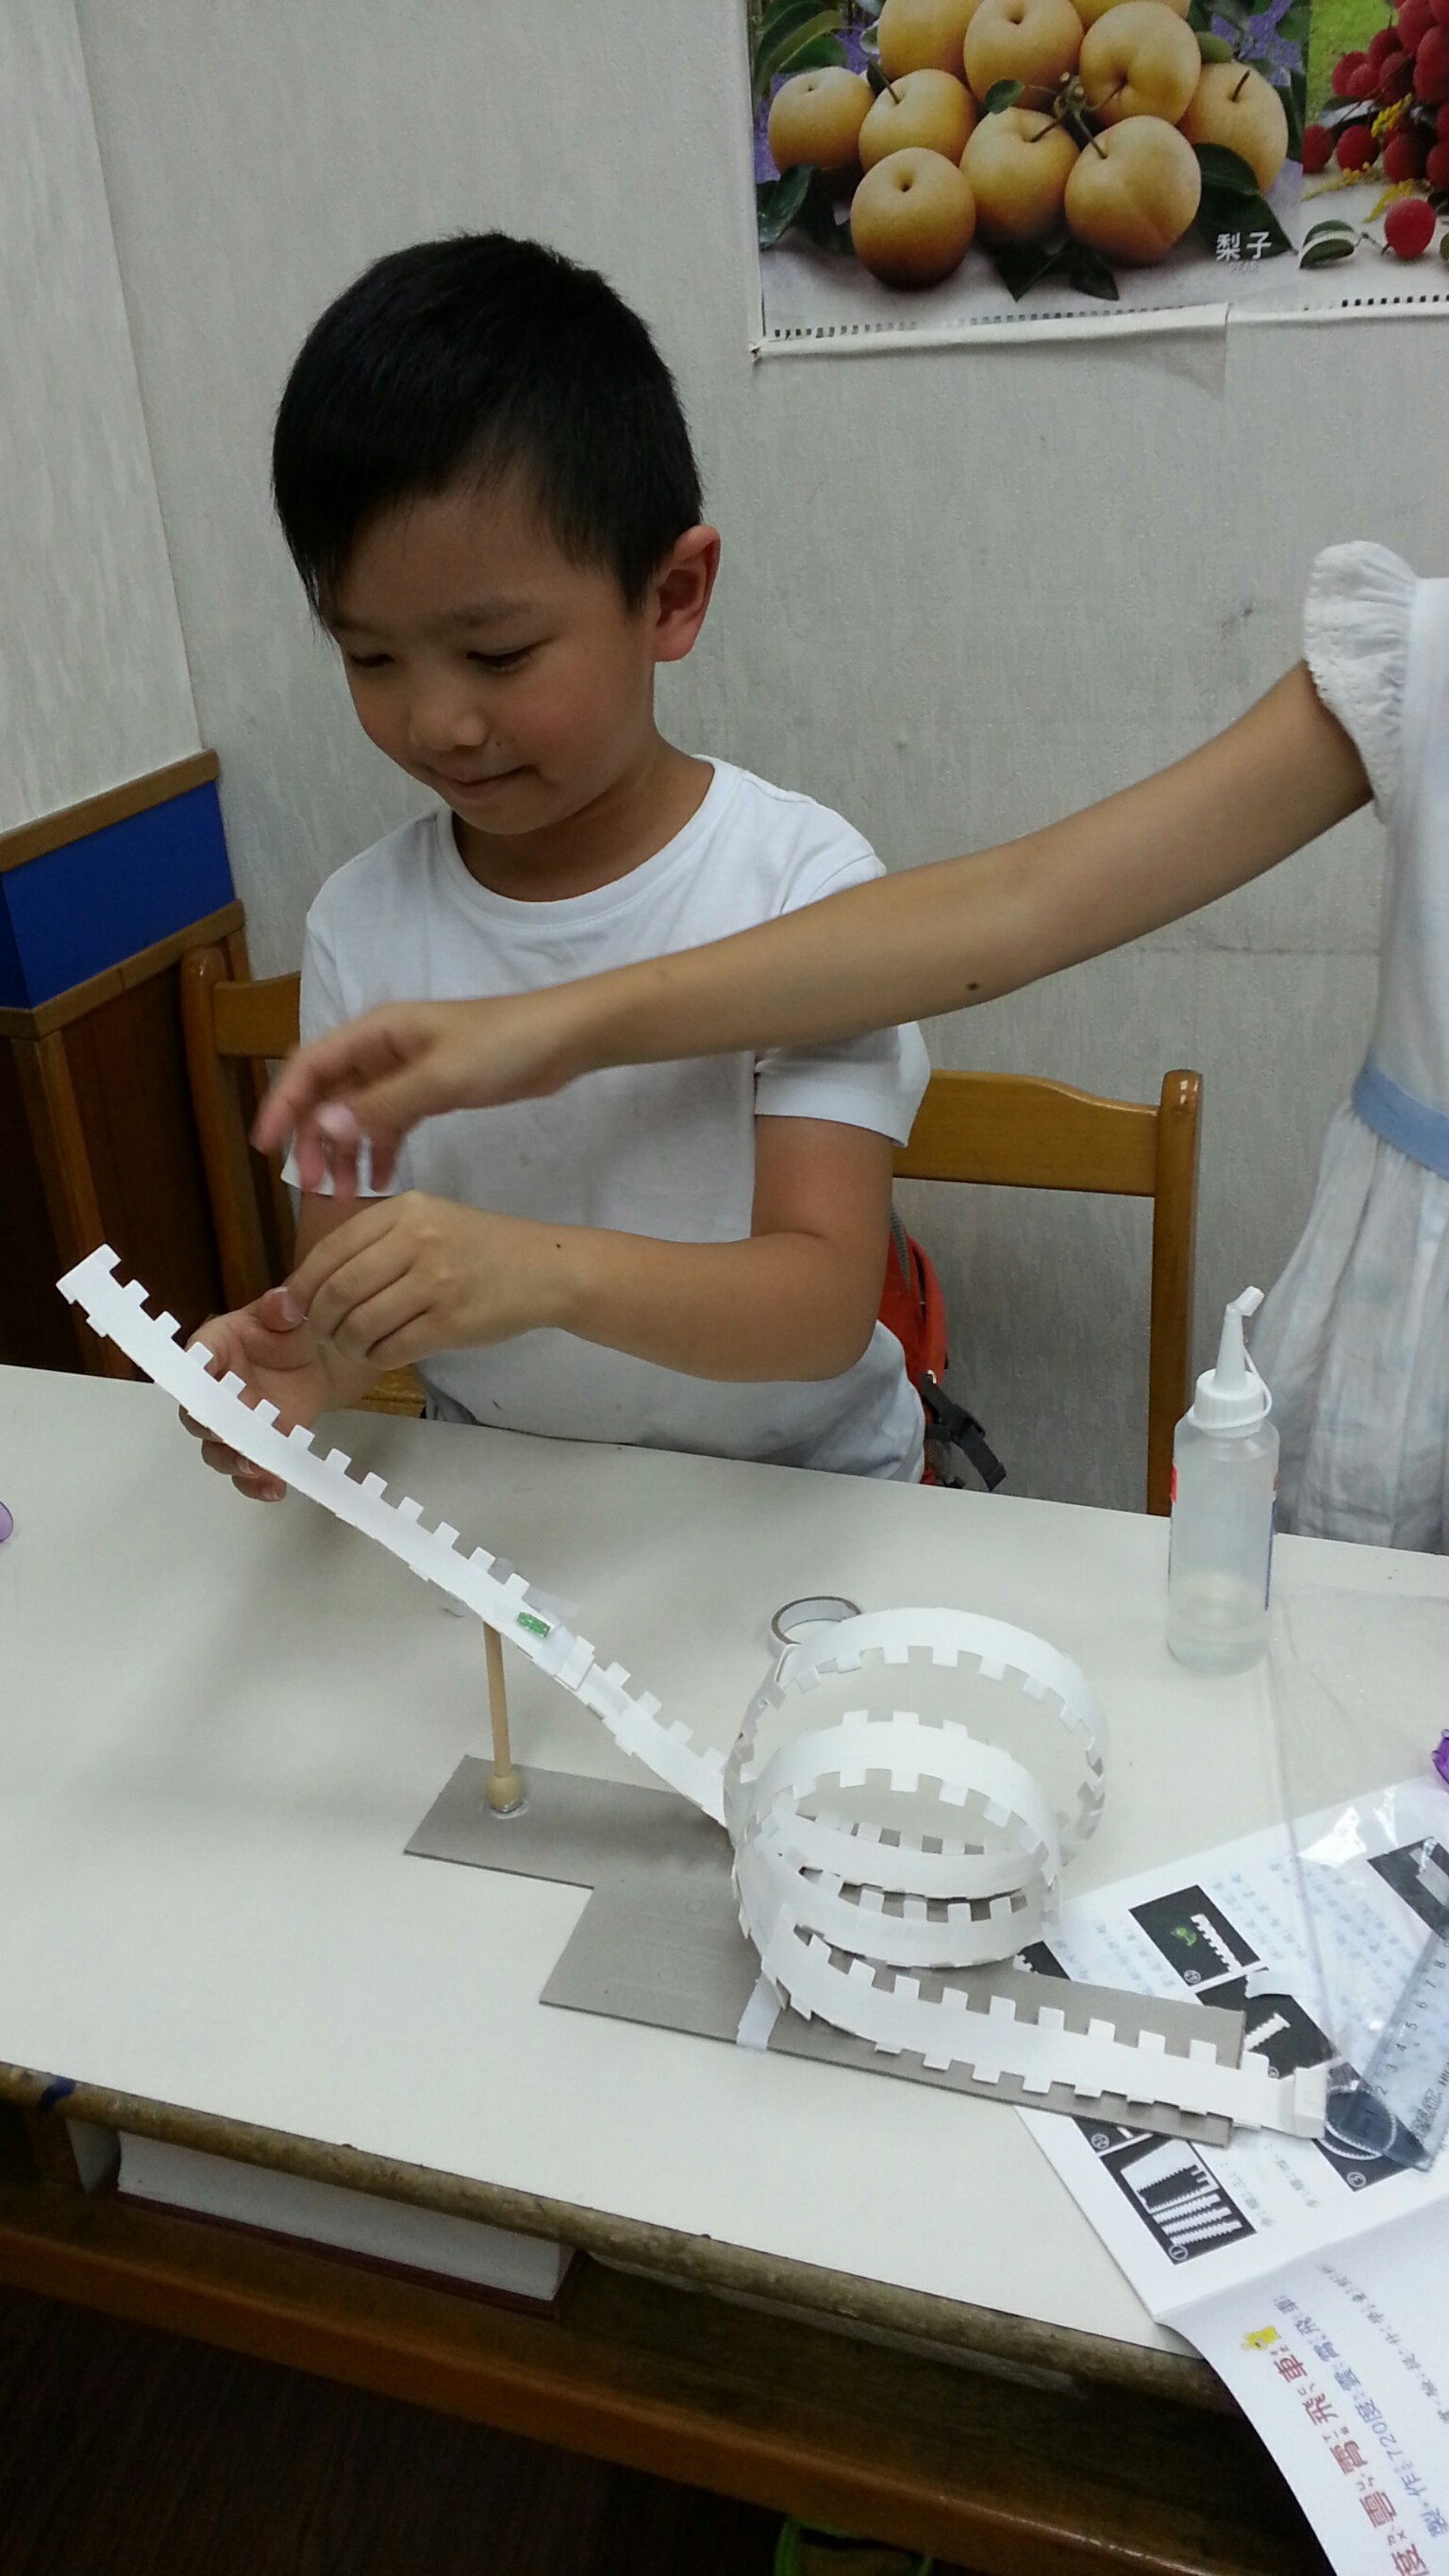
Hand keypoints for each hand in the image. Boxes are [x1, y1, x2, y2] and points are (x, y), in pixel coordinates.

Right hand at [182, 1290, 338, 1500]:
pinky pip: (246, 1472)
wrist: (314, 1360)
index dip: (194, 1374)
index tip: (205, 1384)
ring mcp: (232, 1423)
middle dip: (210, 1427)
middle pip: (196, 1414)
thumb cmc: (286, 1332)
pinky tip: (273, 1487)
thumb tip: (282, 1302)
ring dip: (232, 1461)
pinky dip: (255, 1484)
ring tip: (256, 1467)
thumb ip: (282, 1308)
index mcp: (212, 1349)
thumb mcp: (288, 1314)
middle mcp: (212, 1390)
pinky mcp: (255, 1446)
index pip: (192, 1361)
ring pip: (216, 1449)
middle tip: (229, 1433)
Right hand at [252, 991, 593, 1200]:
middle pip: (327, 1094)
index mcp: (375, 1033)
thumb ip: (382, 1105)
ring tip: (340, 1195)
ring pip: (356, 1114)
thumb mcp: (441, 1078)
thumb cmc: (503, 1046)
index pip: (309, 1066)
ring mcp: (404, 1070)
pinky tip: (378, 1183)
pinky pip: (389, 1123)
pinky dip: (379, 1151)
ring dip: (344, 1152)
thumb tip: (323, 1129)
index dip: (282, 1104)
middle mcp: (381, 1049)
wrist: (562, 1039)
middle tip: (309, 1186)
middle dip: (313, 1139)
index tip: (265, 1147)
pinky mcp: (429, 1090)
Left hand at [287, 1193, 569, 1366]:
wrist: (544, 1269)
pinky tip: (382, 1352)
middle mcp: (417, 1241)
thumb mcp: (428, 1220)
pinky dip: (376, 1357)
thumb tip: (307, 1283)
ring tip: (353, 1345)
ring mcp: (435, 1282)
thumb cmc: (480, 1247)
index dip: (302, 1284)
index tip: (294, 1306)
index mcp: (405, 1210)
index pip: (331, 1250)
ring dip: (346, 1344)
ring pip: (360, 1324)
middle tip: (323, 1332)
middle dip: (320, 1320)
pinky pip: (391, 1348)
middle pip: (338, 1290)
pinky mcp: (451, 1322)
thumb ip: (374, 1242)